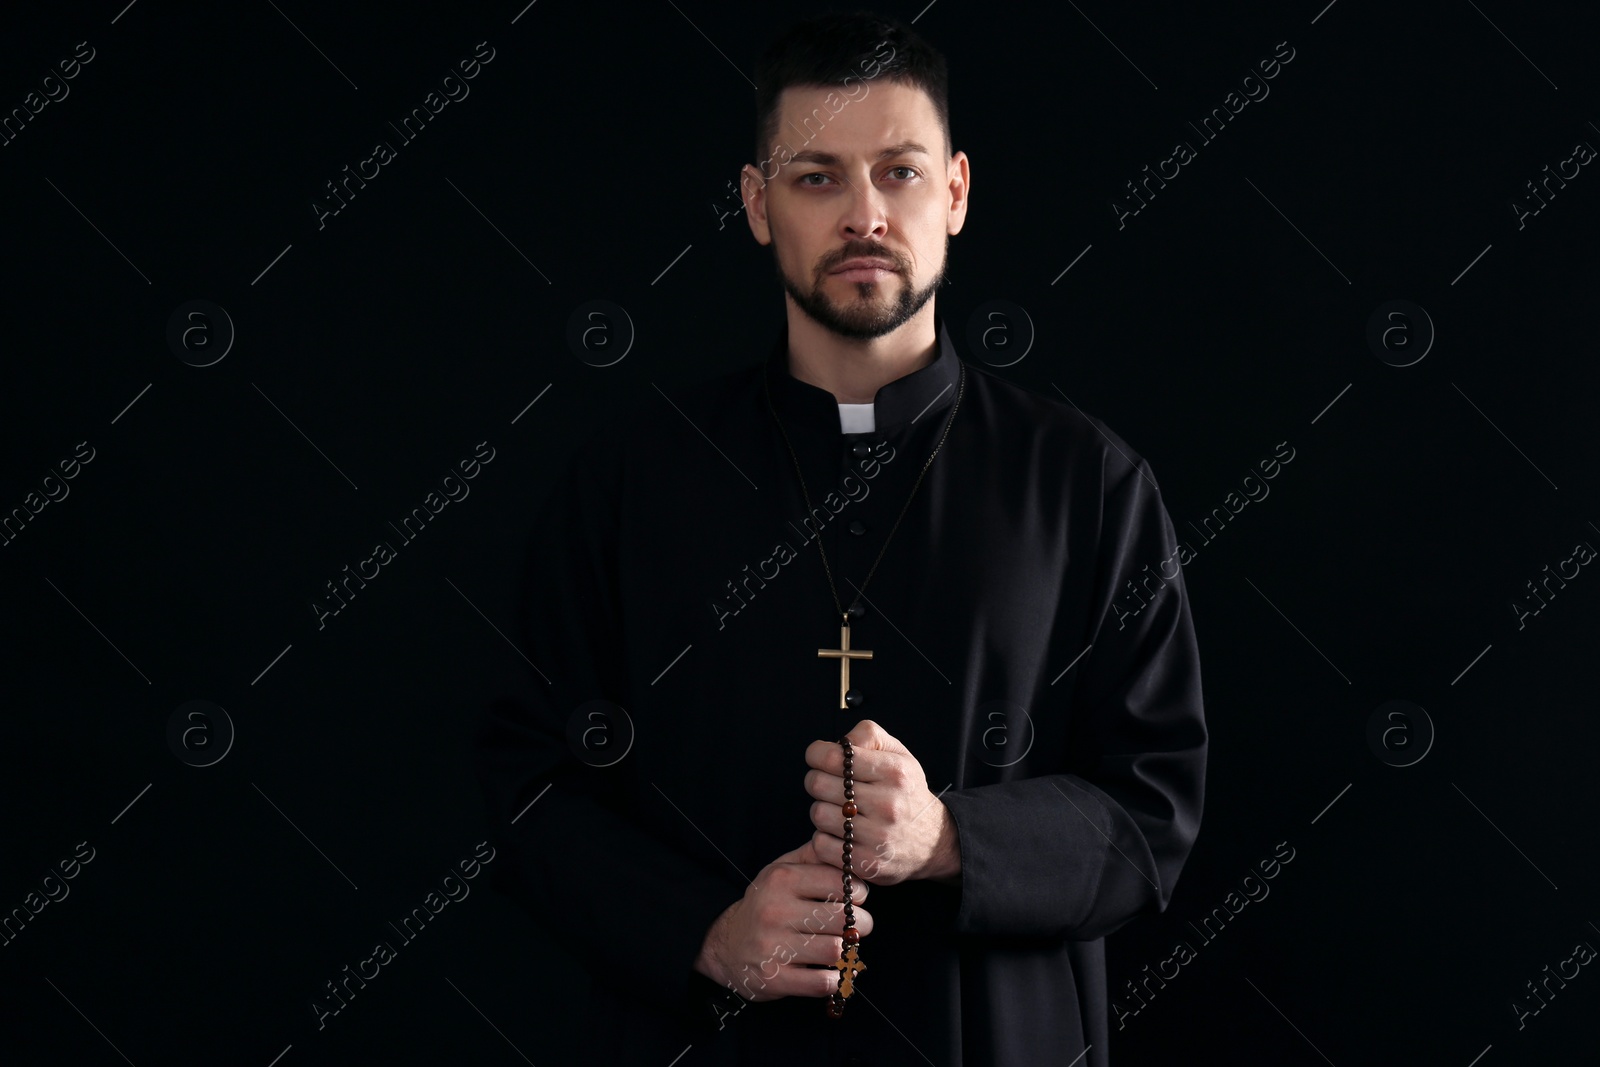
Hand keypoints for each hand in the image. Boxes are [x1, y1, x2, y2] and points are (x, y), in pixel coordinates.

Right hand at [693, 837, 873, 1001]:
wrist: (725, 945)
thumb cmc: (766, 905)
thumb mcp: (781, 871)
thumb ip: (814, 857)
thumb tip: (846, 849)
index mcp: (781, 879)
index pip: (839, 882)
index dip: (858, 892)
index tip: (857, 899)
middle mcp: (775, 911)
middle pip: (842, 918)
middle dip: (861, 924)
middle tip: (858, 927)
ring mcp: (772, 947)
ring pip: (835, 951)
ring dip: (847, 953)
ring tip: (843, 948)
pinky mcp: (774, 979)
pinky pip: (822, 983)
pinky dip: (834, 979)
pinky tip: (829, 971)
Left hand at [804, 719, 961, 886]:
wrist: (933, 841)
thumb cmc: (905, 791)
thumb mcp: (897, 753)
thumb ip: (868, 735)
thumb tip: (839, 743)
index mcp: (894, 772)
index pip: (833, 757)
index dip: (816, 754)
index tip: (819, 758)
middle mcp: (888, 804)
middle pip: (819, 784)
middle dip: (817, 781)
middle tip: (828, 785)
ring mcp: (878, 836)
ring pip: (818, 814)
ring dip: (822, 810)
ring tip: (838, 810)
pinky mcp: (867, 863)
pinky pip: (822, 844)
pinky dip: (824, 838)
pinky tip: (840, 833)